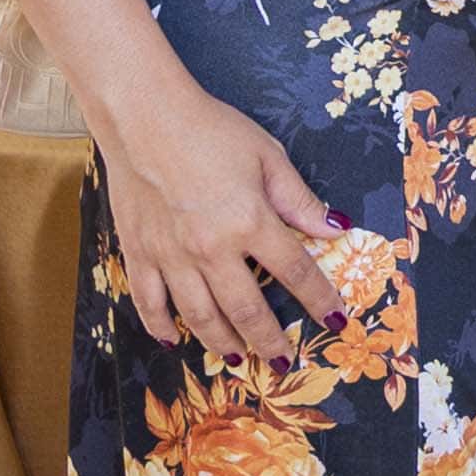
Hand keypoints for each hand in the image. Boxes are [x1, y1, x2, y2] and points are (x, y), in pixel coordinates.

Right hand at [102, 70, 352, 365]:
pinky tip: (173, 339)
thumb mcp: (267, 155)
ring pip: (200, 316)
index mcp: (250, 222)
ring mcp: (171, 256)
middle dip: (270, 339)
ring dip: (222, 343)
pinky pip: (149, 302)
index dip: (320, 299)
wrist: (143, 116)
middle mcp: (212, 249)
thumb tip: (334, 228)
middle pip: (247, 310)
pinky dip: (160, 326)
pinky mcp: (139, 252)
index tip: (336, 320)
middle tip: (282, 359)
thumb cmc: (210, 129)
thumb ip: (299, 199)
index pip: (296, 271)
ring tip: (238, 357)